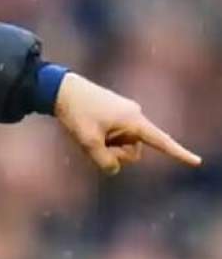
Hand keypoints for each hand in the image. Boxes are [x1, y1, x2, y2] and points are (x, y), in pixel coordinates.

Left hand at [54, 73, 201, 174]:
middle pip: (133, 152)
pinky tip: (90, 128)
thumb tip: (115, 169)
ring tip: (89, 131)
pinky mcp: (117, 115)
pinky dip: (104, 139)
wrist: (61, 89)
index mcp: (133, 120)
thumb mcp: (87, 141)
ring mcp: (126, 115)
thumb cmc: (76, 112)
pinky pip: (116, 137)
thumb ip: (103, 161)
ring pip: (122, 146)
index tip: (196, 162)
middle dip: (115, 154)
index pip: (160, 141)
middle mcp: (134, 116)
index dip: (178, 154)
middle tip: (93, 141)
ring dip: (107, 146)